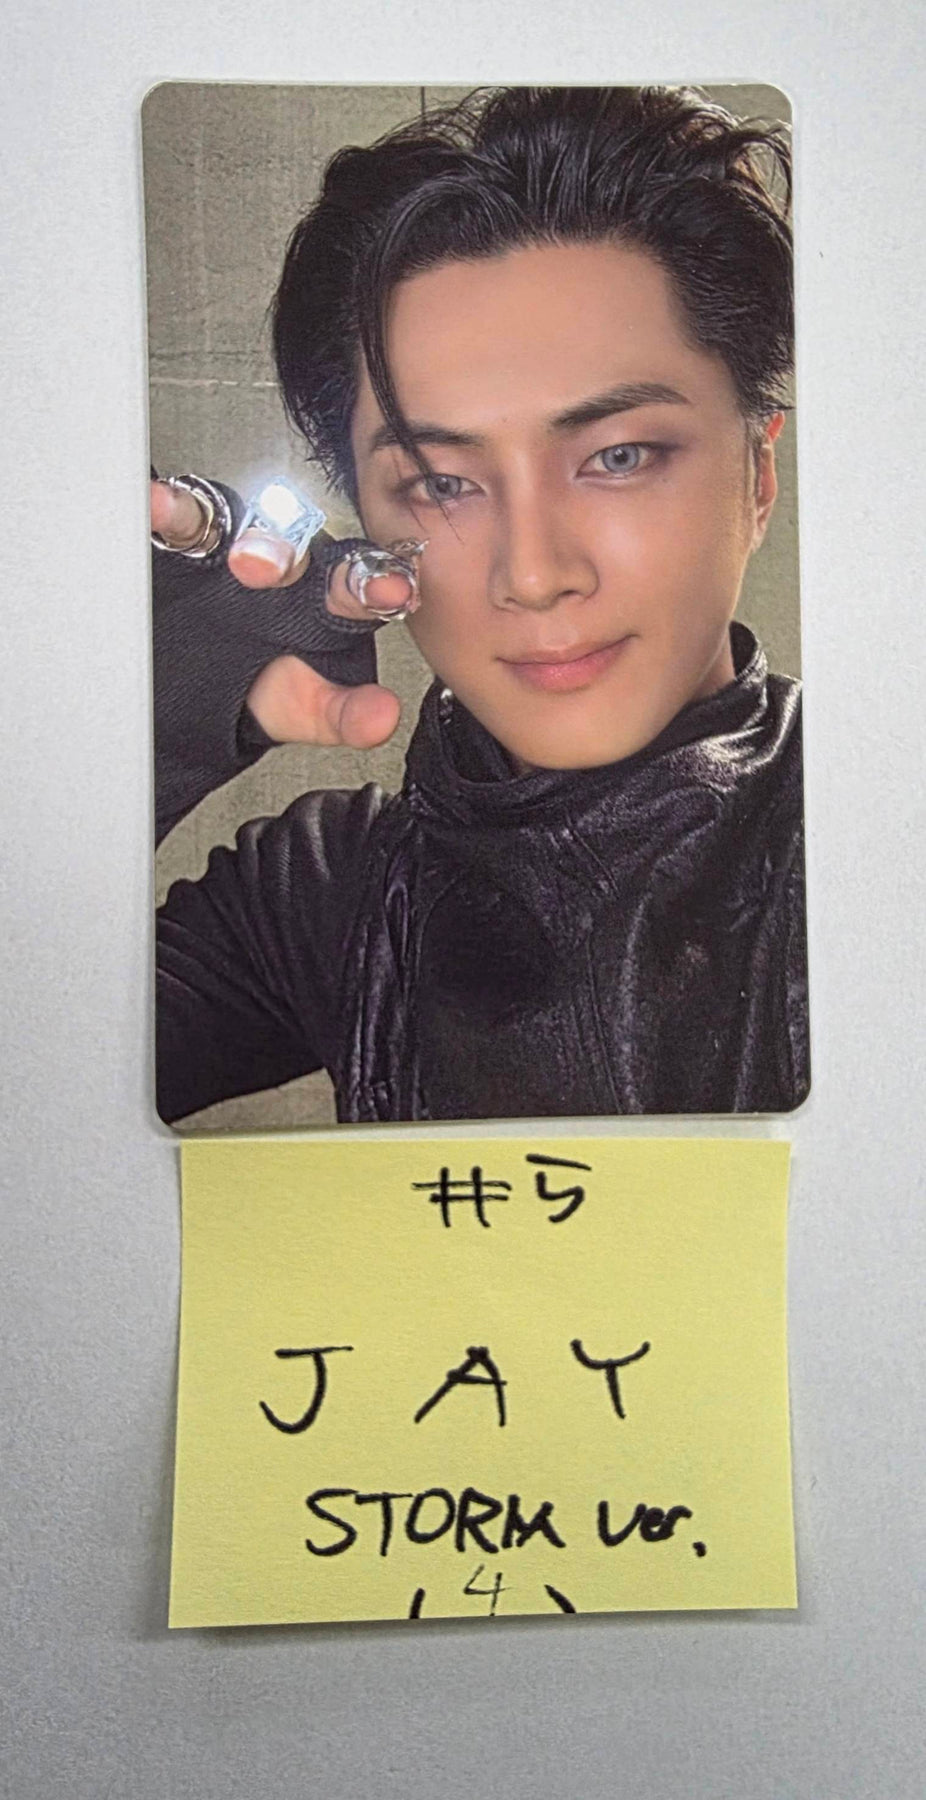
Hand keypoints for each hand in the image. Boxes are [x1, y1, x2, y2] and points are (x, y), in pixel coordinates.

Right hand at [151, 478, 412, 749]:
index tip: (391, 591)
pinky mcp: (187, 539)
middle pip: (296, 549)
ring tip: (238, 560)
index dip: (376, 584)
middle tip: (273, 570)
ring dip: (240, 539)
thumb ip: (346, 714)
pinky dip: (169, 510)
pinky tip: (158, 507)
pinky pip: (182, 519)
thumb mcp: (306, 709)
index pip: (358, 586)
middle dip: (288, 556)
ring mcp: (236, 547)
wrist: (201, 684)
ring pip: (241, 529)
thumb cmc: (268, 686)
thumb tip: (381, 719)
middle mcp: (288, 565)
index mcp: (327, 601)